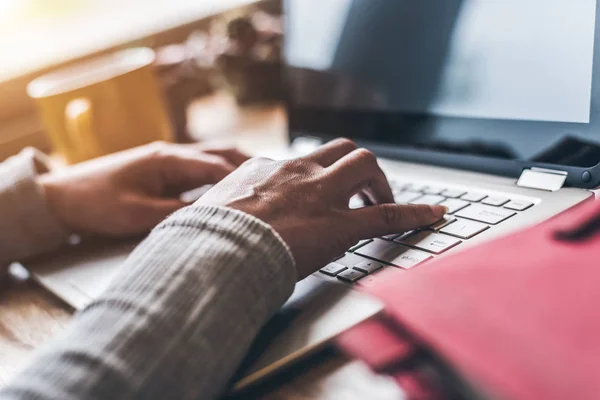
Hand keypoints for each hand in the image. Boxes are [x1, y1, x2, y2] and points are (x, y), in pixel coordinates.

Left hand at [39, 141, 248, 236]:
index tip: (268, 190)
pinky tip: (228, 188)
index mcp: (167, 160)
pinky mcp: (161, 170)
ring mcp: (166, 160)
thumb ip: (178, 213)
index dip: (244, 178)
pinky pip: (198, 168)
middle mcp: (171, 154)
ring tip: (259, 182)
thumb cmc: (95, 204)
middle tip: (274, 179)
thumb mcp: (138, 215)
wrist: (61, 197)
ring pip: (211, 157)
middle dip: (248, 165)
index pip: (217, 165)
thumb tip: (214, 216)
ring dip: (235, 167)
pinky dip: (219, 174)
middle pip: (220, 153)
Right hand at [197, 139, 446, 278]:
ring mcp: (321, 194)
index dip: (317, 174)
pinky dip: (415, 212)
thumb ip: (220, 211)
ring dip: (380, 181)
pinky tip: (435, 215)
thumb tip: (205, 223)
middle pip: (342, 149)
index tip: (321, 185)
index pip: (301, 162)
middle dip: (358, 166)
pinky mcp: (340, 224)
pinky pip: (388, 213)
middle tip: (364, 189)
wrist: (212, 253)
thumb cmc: (203, 239)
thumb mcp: (206, 213)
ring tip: (386, 200)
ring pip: (366, 164)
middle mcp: (297, 172)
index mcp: (265, 169)